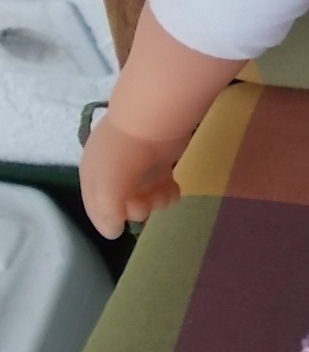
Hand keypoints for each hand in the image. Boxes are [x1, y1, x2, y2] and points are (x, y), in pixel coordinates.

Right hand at [80, 111, 191, 240]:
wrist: (153, 119)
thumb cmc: (123, 155)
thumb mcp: (105, 187)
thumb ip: (106, 212)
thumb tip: (113, 232)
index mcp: (92, 174)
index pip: (95, 205)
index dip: (107, 218)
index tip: (121, 228)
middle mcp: (113, 170)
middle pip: (123, 202)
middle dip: (134, 209)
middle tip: (143, 207)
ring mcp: (138, 164)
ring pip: (145, 195)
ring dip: (154, 202)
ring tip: (162, 196)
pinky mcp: (161, 160)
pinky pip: (162, 185)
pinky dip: (167, 192)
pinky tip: (173, 191)